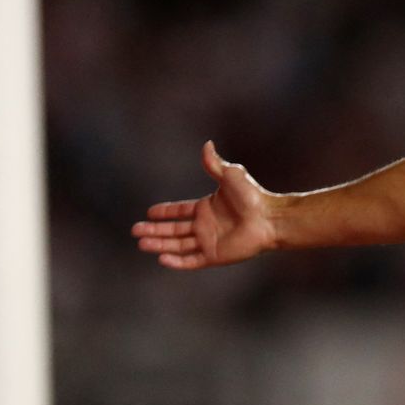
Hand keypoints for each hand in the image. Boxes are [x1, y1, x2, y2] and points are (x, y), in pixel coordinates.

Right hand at [131, 141, 278, 269]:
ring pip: (178, 245)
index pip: (180, 211)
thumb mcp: (230, 175)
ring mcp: (210, 242)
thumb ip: (214, 163)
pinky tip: (161, 258)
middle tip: (135, 230)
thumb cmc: (253, 196)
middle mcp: (206, 226)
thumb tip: (207, 143)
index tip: (149, 212)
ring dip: (159, 244)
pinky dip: (177, 261)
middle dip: (154, 230)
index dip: (164, 212)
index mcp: (207, 208)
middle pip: (174, 230)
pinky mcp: (215, 256)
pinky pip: (192, 260)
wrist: (269, 218)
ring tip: (141, 243)